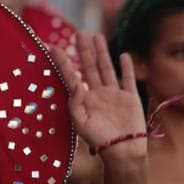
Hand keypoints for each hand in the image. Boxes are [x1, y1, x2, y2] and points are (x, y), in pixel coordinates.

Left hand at [51, 32, 146, 161]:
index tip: (53, 47)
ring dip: (101, 53)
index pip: (71, 76)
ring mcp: (114, 94)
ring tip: (96, 36)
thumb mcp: (80, 122)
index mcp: (83, 100)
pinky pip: (128, 79)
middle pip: (89, 67)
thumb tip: (74, 84)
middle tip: (79, 32)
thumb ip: (75, 102)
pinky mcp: (130, 97)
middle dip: (84, 50)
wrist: (122, 151)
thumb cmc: (99, 140)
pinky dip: (126, 67)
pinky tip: (123, 55)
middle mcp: (97, 94)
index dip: (62, 62)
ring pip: (106, 68)